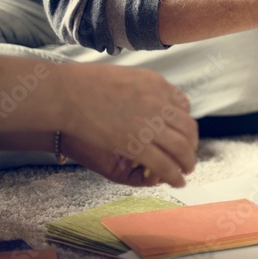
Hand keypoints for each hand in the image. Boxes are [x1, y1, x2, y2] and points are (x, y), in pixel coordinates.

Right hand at [56, 62, 197, 188]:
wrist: (66, 93)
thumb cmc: (86, 84)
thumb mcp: (124, 78)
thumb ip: (143, 90)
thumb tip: (157, 102)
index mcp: (157, 84)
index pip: (184, 106)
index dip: (185, 123)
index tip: (182, 133)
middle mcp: (158, 102)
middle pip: (188, 128)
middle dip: (191, 145)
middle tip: (189, 155)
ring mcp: (149, 123)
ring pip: (181, 148)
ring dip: (188, 162)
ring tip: (187, 170)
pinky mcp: (135, 144)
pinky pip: (164, 164)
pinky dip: (174, 175)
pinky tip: (177, 181)